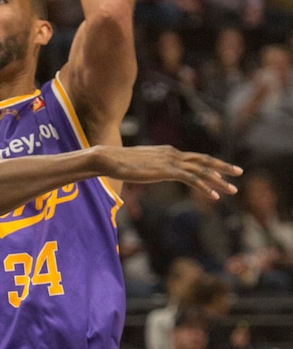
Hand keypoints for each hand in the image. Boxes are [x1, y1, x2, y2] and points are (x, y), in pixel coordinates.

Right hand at [99, 145, 241, 198]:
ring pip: (203, 170)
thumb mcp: (138, 166)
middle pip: (204, 160)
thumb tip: (144, 174)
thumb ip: (147, 169)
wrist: (111, 159)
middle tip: (239, 173)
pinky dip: (205, 187)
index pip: (193, 158)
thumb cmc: (119, 164)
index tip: (221, 172)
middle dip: (223, 167)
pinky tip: (214, 196)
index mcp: (167, 152)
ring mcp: (171, 161)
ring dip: (220, 180)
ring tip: (233, 189)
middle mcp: (173, 153)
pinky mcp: (168, 171)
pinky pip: (193, 179)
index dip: (210, 165)